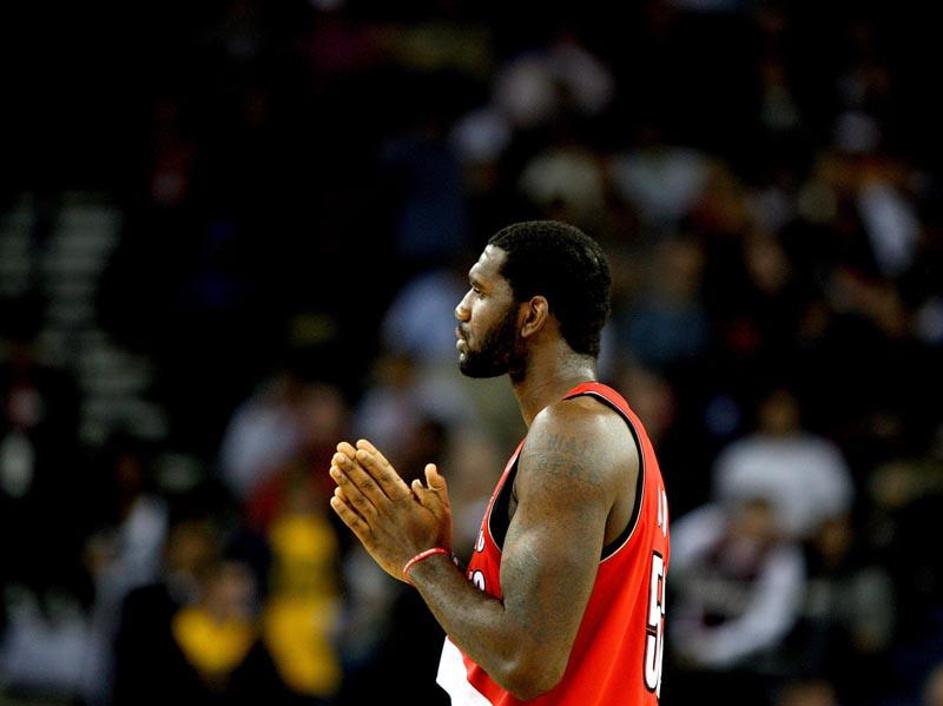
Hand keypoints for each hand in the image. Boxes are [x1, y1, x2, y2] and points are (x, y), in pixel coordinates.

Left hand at [329, 439, 452, 581]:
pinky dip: (344, 509)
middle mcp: (388, 509)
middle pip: (367, 483)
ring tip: (333, 466)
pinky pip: (354, 522)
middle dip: (352, 464)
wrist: (427, 569)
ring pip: (357, 499)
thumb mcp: (443, 510)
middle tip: (340, 449)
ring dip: (344, 481)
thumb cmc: (437, 537)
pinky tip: (334, 497)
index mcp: (405, 500)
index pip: (384, 474)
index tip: (359, 446)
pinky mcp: (370, 539)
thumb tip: (429, 467)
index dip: (371, 459)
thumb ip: (436, 488)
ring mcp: (377, 524)